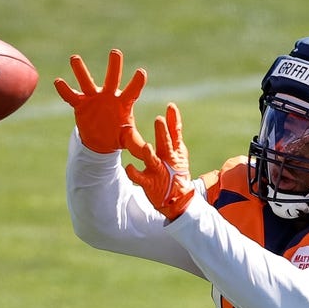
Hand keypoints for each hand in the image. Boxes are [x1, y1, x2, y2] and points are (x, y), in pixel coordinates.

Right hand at [54, 50, 145, 153]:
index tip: (141, 72)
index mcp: (124, 103)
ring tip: (75, 58)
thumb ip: (136, 144)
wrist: (100, 140)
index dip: (137, 82)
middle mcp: (109, 96)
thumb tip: (149, 153)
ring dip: (81, 70)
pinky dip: (64, 89)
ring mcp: (94, 98)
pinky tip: (58, 81)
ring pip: (87, 82)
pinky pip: (71, 95)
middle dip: (114, 66)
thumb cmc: (117, 136)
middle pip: (112, 79)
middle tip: (116, 52)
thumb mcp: (128, 141)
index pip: (132, 91)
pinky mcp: (80, 103)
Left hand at [123, 103, 194, 220]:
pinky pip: (140, 177)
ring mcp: (159, 172)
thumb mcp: (179, 154)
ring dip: (150, 154)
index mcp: (175, 152)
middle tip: (159, 120)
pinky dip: (134, 173)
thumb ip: (175, 136)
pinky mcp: (150, 184)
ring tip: (146, 147)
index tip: (170, 106)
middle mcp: (168, 160)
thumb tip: (171, 115)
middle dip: (163, 133)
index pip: (175, 133)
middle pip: (165, 144)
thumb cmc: (176, 174)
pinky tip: (129, 167)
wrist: (178, 200)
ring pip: (153, 160)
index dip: (174, 120)